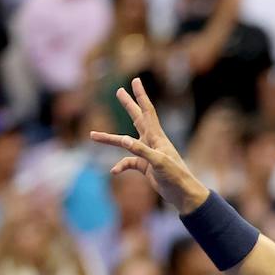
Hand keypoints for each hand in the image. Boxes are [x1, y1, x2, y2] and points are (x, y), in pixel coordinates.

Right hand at [90, 78, 208, 213]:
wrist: (182, 194)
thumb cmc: (175, 176)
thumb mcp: (158, 162)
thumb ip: (141, 150)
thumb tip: (123, 140)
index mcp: (157, 137)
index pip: (147, 111)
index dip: (141, 95)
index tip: (135, 80)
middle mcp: (152, 141)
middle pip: (136, 118)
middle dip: (128, 105)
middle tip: (118, 91)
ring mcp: (147, 153)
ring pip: (125, 143)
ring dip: (110, 139)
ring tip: (92, 136)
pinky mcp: (145, 166)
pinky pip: (128, 162)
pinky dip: (121, 166)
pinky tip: (114, 171)